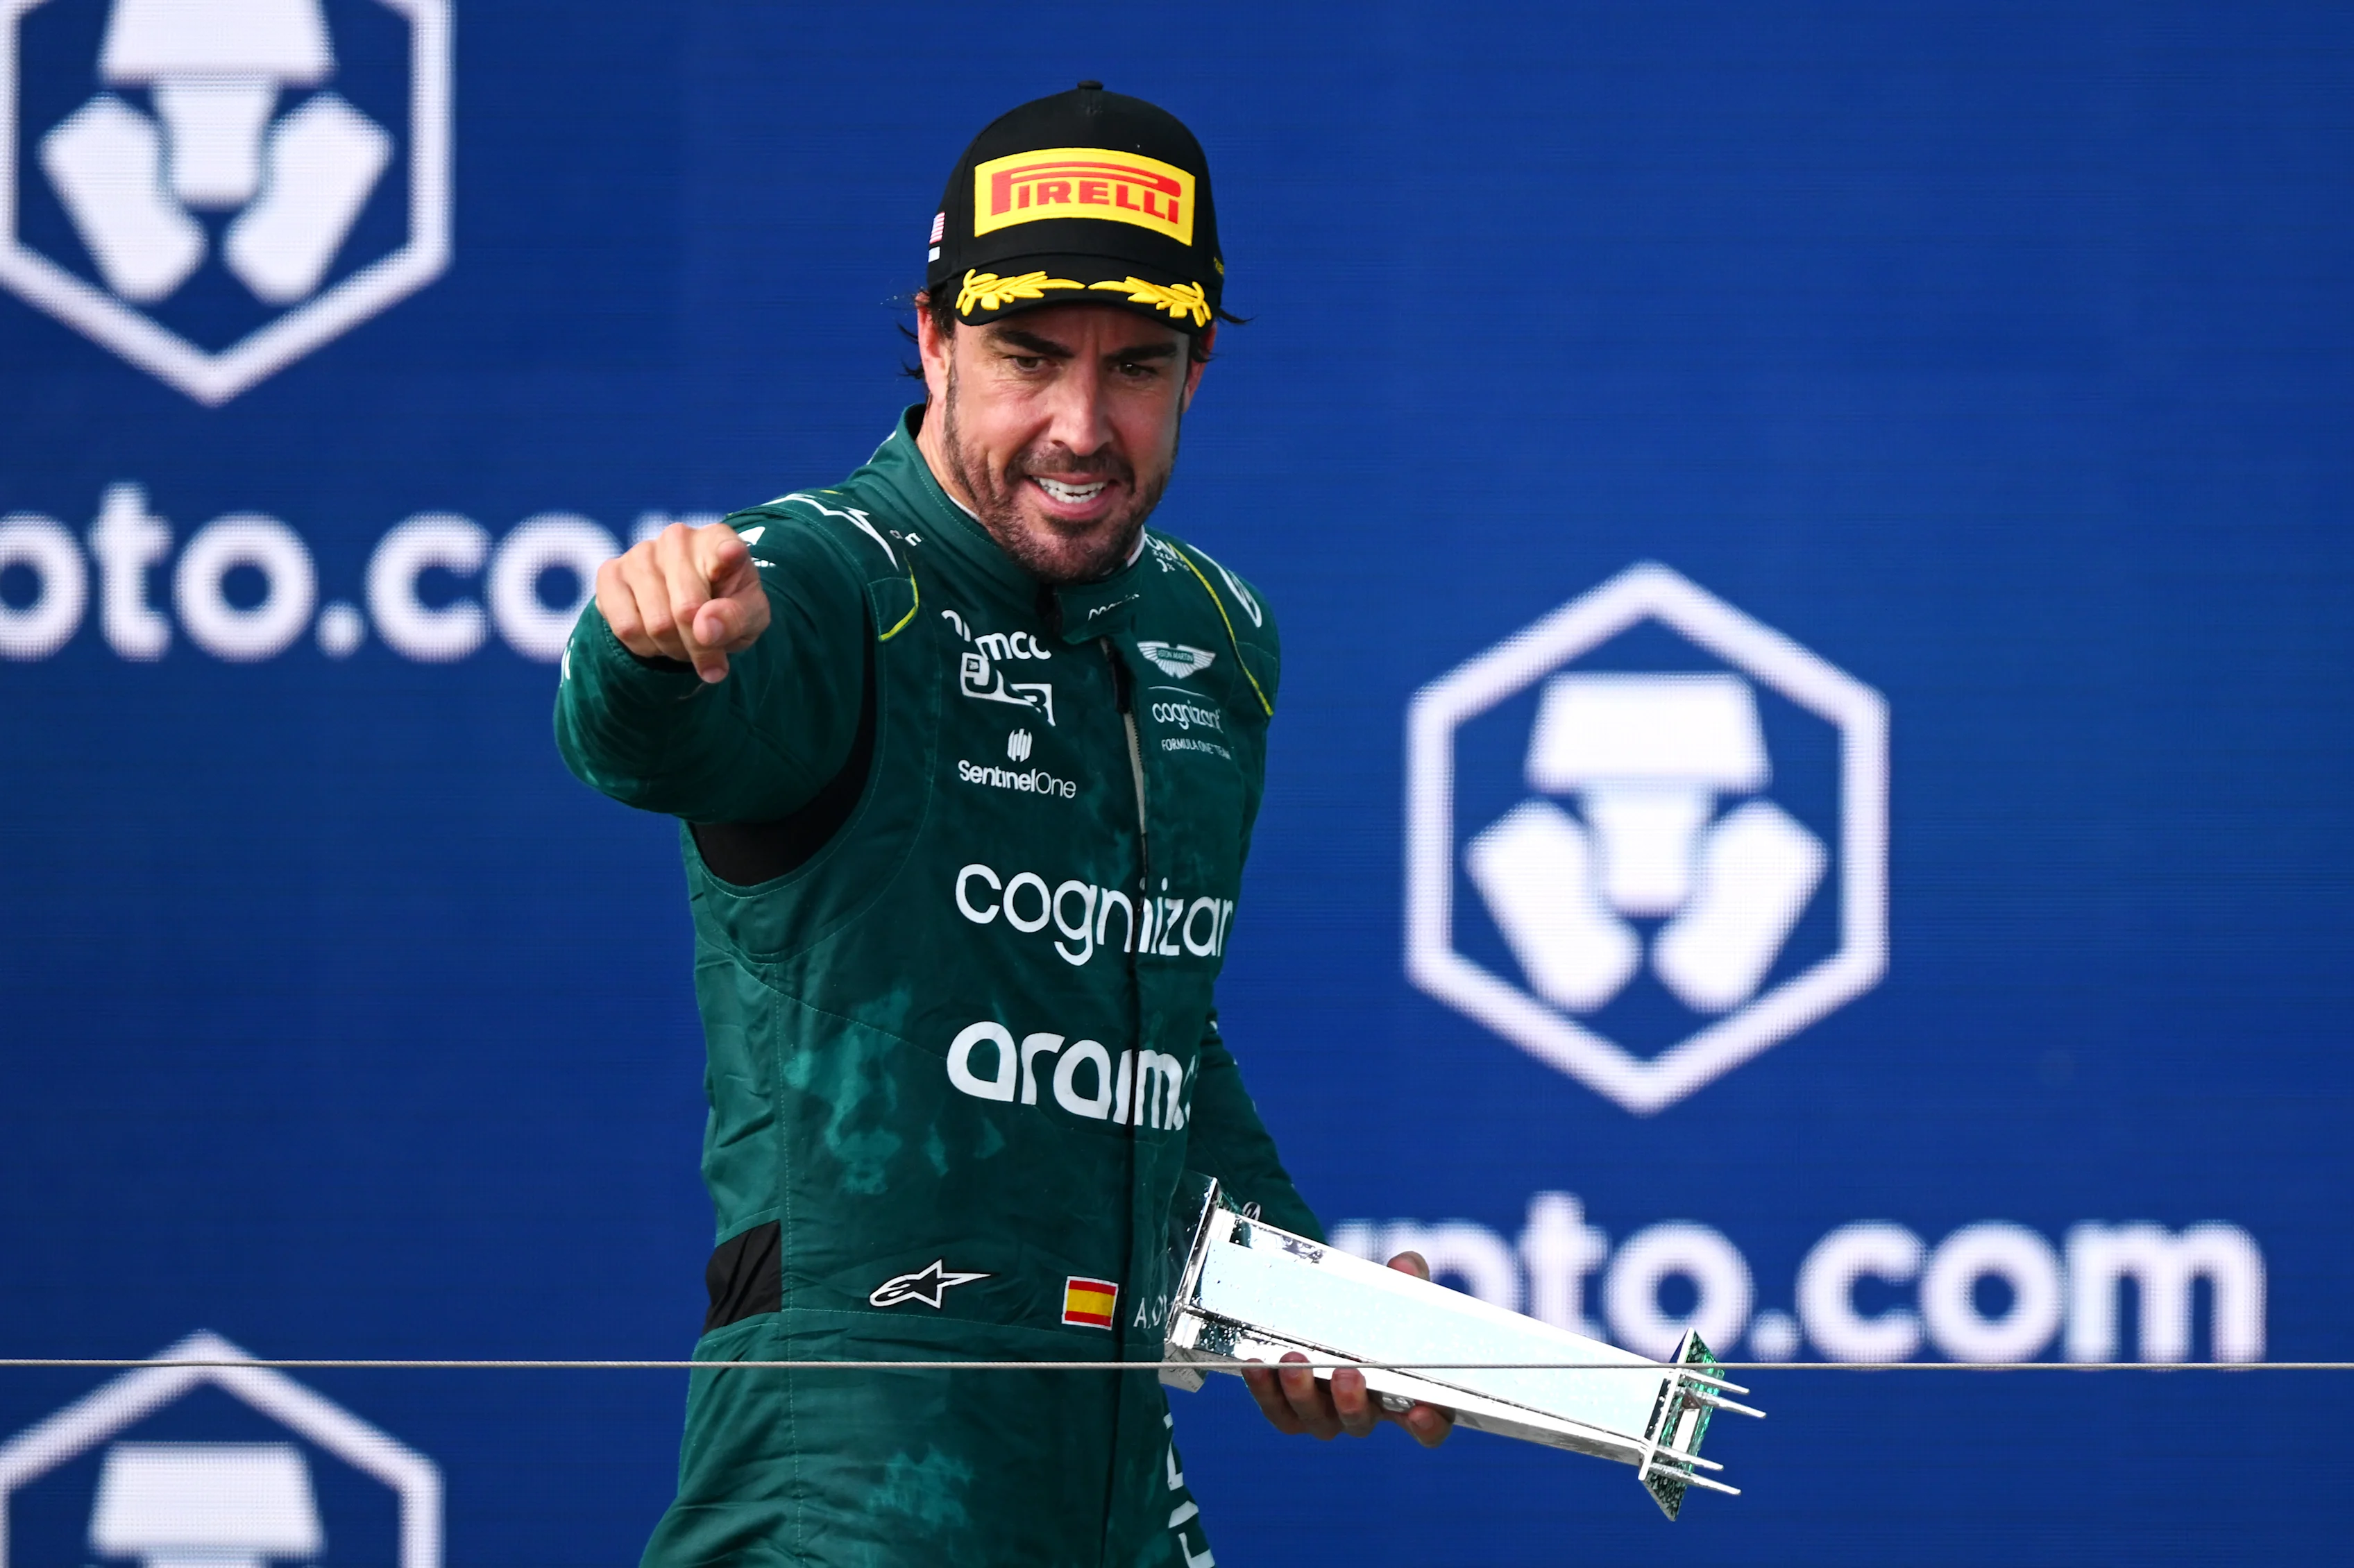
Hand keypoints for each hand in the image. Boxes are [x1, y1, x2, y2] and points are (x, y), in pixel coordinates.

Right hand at [594, 522, 769, 681]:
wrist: (690, 611)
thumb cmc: (727, 607)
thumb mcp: (750, 617)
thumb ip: (737, 619)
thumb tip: (704, 629)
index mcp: (719, 541)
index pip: (722, 546)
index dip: (727, 555)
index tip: (731, 556)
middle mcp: (677, 538)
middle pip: (686, 609)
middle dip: (700, 646)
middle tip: (709, 654)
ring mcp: (639, 553)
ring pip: (656, 624)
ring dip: (674, 649)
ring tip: (684, 642)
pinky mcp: (610, 573)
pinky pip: (626, 628)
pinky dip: (646, 647)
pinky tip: (657, 637)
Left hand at [1240, 1251, 1453, 1448]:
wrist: (1327, 1308)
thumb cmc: (1374, 1308)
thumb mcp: (1395, 1289)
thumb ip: (1408, 1278)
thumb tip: (1405, 1265)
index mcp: (1406, 1392)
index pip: (1430, 1425)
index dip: (1429, 1425)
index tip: (1420, 1413)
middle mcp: (1367, 1411)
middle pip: (1362, 1423)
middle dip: (1352, 1403)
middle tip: (1345, 1373)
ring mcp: (1327, 1414)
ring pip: (1317, 1420)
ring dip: (1302, 1393)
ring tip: (1293, 1356)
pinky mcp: (1290, 1410)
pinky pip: (1277, 1410)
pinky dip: (1265, 1390)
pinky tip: (1257, 1364)